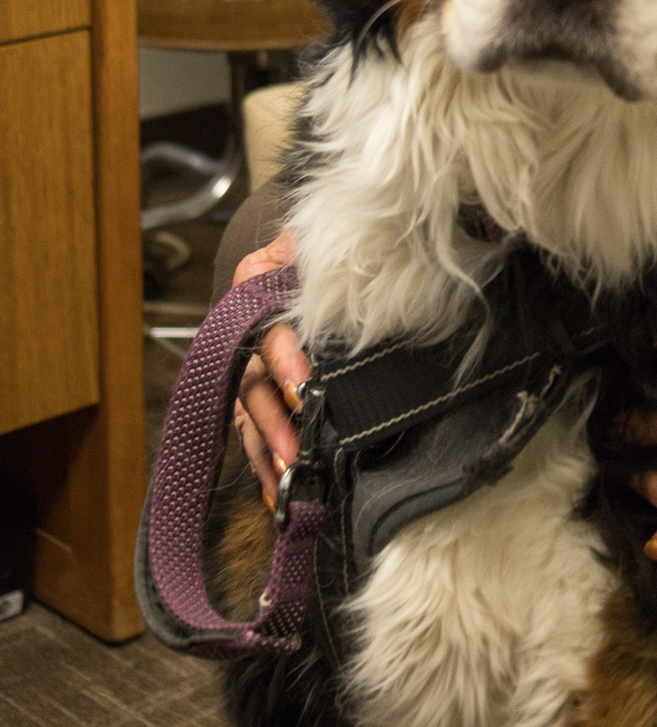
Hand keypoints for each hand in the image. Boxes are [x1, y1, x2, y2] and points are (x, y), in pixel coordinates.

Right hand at [229, 231, 309, 508]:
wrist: (310, 246)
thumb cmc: (316, 242)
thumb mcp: (314, 236)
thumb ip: (318, 254)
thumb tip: (341, 274)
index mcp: (255, 287)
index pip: (267, 331)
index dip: (283, 360)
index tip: (304, 388)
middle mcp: (245, 331)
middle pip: (251, 382)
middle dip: (273, 419)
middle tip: (294, 450)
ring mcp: (249, 365)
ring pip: (248, 414)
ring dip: (265, 448)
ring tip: (284, 478)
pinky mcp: (260, 392)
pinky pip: (253, 431)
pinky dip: (263, 462)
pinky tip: (276, 490)